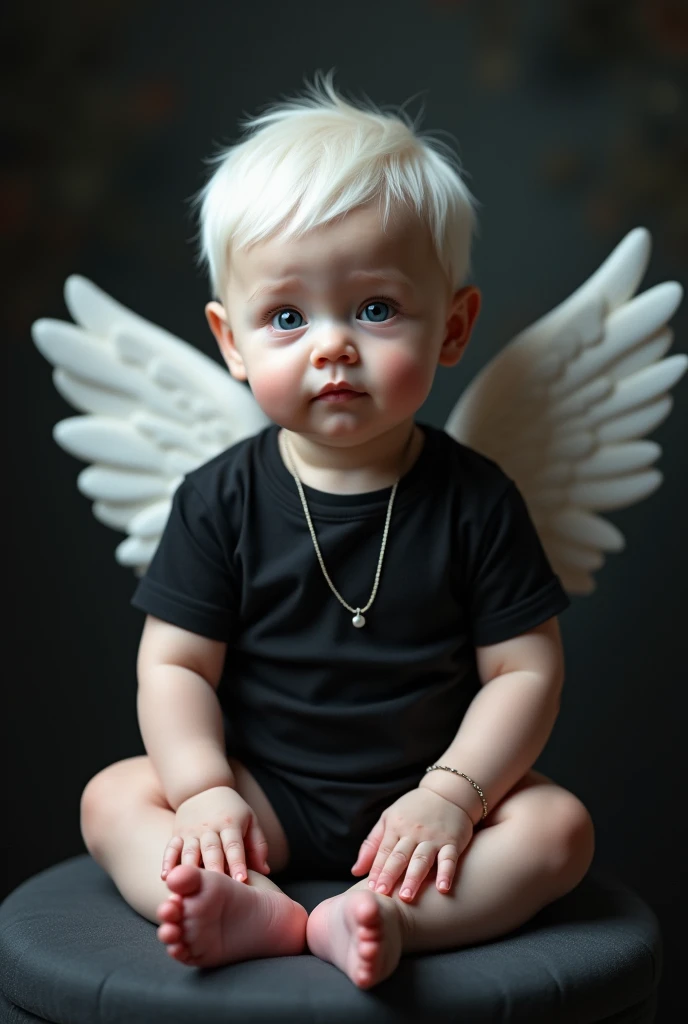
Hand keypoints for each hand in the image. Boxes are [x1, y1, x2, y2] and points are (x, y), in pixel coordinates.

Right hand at [161, 785, 269, 882]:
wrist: (204, 788)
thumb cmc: (232, 810)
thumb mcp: (250, 820)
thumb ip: (258, 845)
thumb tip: (265, 871)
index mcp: (231, 824)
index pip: (235, 846)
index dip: (238, 863)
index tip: (241, 881)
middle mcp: (210, 827)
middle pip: (212, 850)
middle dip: (214, 869)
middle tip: (216, 889)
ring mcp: (191, 831)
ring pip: (190, 851)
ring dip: (190, 869)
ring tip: (190, 887)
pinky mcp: (177, 834)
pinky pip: (171, 848)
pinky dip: (167, 862)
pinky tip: (166, 877)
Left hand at [351, 788, 473, 901]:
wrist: (447, 792)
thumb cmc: (414, 809)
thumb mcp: (388, 818)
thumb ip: (372, 844)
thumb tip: (356, 871)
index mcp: (396, 827)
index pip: (384, 851)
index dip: (377, 870)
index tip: (371, 889)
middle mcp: (413, 833)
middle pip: (400, 856)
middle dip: (390, 875)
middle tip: (382, 894)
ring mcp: (433, 837)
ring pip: (421, 859)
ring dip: (414, 878)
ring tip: (407, 896)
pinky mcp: (452, 842)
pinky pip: (449, 859)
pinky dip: (446, 873)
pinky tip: (443, 888)